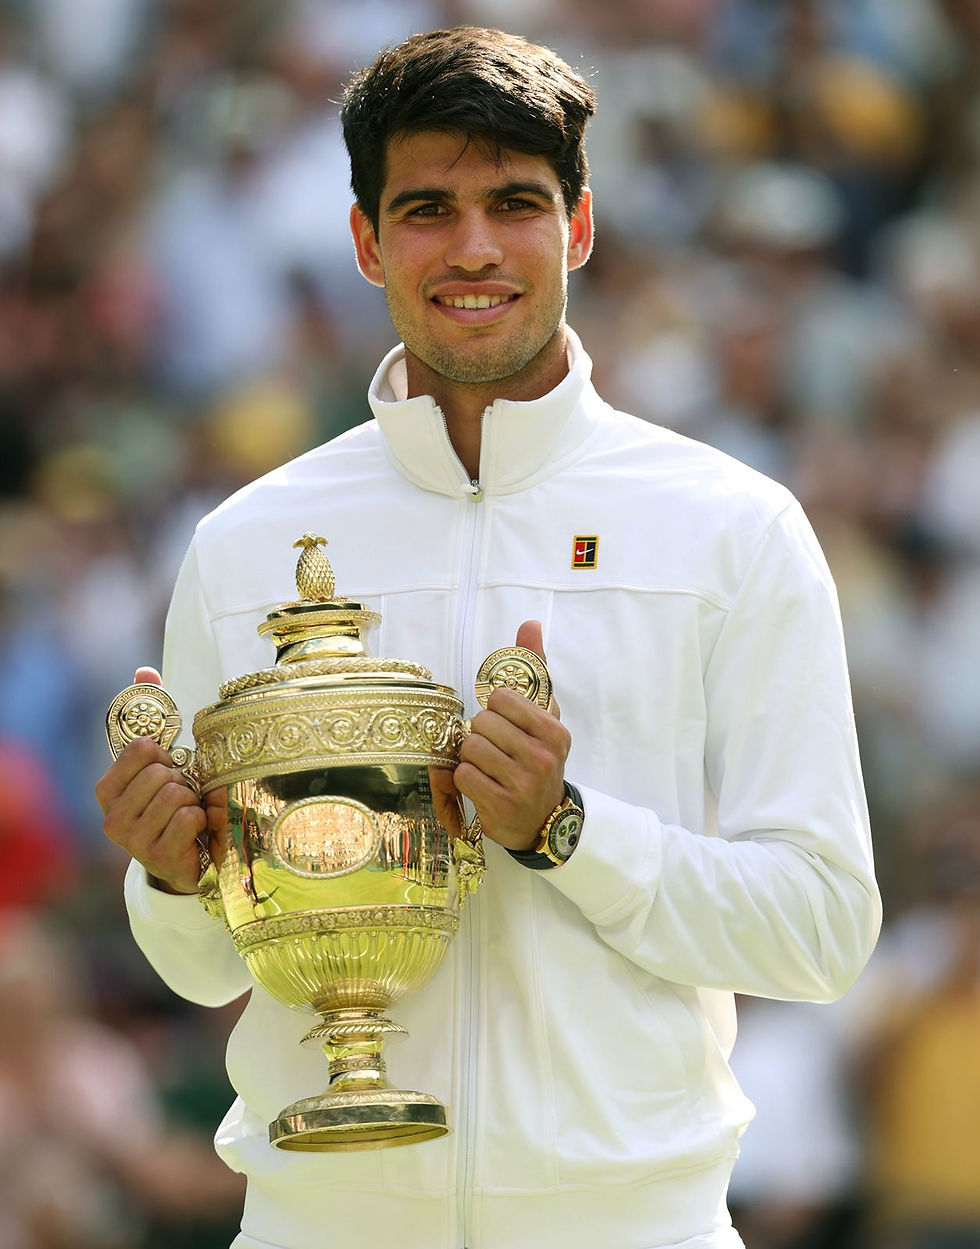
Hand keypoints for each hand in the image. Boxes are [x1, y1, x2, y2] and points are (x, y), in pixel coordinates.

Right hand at [95, 667, 204, 894]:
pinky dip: (203, 819)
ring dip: (194, 800)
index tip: (169, 769)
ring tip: (190, 813)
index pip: (142, 748)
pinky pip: (190, 817)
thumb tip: (144, 671)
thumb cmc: (173, 804)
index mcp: (107, 790)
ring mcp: (132, 840)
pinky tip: (198, 831)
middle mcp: (111, 817)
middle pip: (162, 772)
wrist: (188, 860)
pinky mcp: (157, 856)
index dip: (165, 755)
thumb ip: (149, 714)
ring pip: (177, 794)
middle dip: (183, 780)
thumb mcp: (161, 762)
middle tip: (184, 796)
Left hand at [455, 621, 568, 851]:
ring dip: (472, 757)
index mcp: (554, 730)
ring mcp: (522, 783)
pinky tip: (483, 784)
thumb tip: (529, 623)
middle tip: (497, 749)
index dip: (496, 709)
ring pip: (470, 748)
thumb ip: (536, 669)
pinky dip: (466, 779)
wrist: (544, 820)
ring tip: (490, 767)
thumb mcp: (544, 717)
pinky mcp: (500, 805)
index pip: (502, 698)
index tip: (506, 724)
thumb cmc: (539, 758)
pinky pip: (462, 775)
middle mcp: (542, 757)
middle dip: (482, 734)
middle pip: (482, 723)